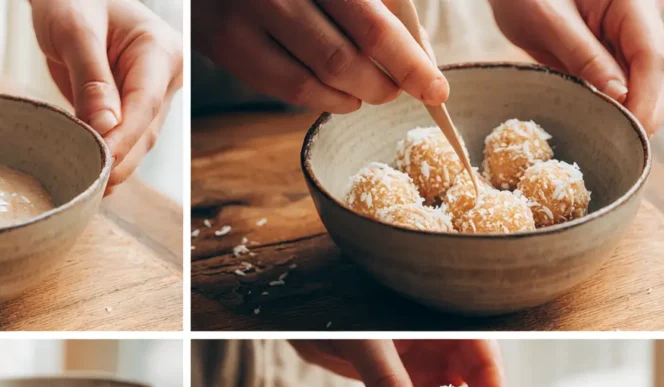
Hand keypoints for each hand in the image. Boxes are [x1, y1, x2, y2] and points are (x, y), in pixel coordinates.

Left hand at [32, 0, 182, 190]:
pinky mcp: (135, 107)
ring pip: (138, 141)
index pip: (145, 104)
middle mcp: (165, 76)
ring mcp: (152, 94)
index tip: (100, 164)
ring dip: (115, 164)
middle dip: (119, 159)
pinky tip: (90, 175)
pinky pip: (126, 139)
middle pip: (145, 130)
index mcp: (160, 50)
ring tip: (86, 187)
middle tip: (89, 186)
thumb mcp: (74, 30)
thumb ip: (90, 78)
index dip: (123, 138)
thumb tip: (106, 128)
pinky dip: (109, 156)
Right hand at [193, 0, 448, 113]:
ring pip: (316, 79)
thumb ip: (383, 5)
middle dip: (383, 84)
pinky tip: (344, 96)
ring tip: (373, 91)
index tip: (436, 89)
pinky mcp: (227, 44)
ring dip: (356, 95)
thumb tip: (420, 57)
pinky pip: (286, 89)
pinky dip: (325, 100)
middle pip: (345, 59)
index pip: (374, 26)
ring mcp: (246, 16)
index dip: (410, 64)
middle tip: (400, 90)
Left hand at [489, 0, 663, 134]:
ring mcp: (627, 38)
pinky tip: (600, 130)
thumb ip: (584, 56)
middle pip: (658, 75)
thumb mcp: (550, 21)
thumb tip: (619, 97)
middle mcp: (639, 20)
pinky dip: (614, 108)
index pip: (652, 58)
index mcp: (633, 3)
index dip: (645, 100)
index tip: (633, 132)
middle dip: (645, 113)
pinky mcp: (610, 54)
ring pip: (644, 84)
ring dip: (631, 115)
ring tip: (611, 144)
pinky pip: (621, 85)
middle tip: (622, 149)